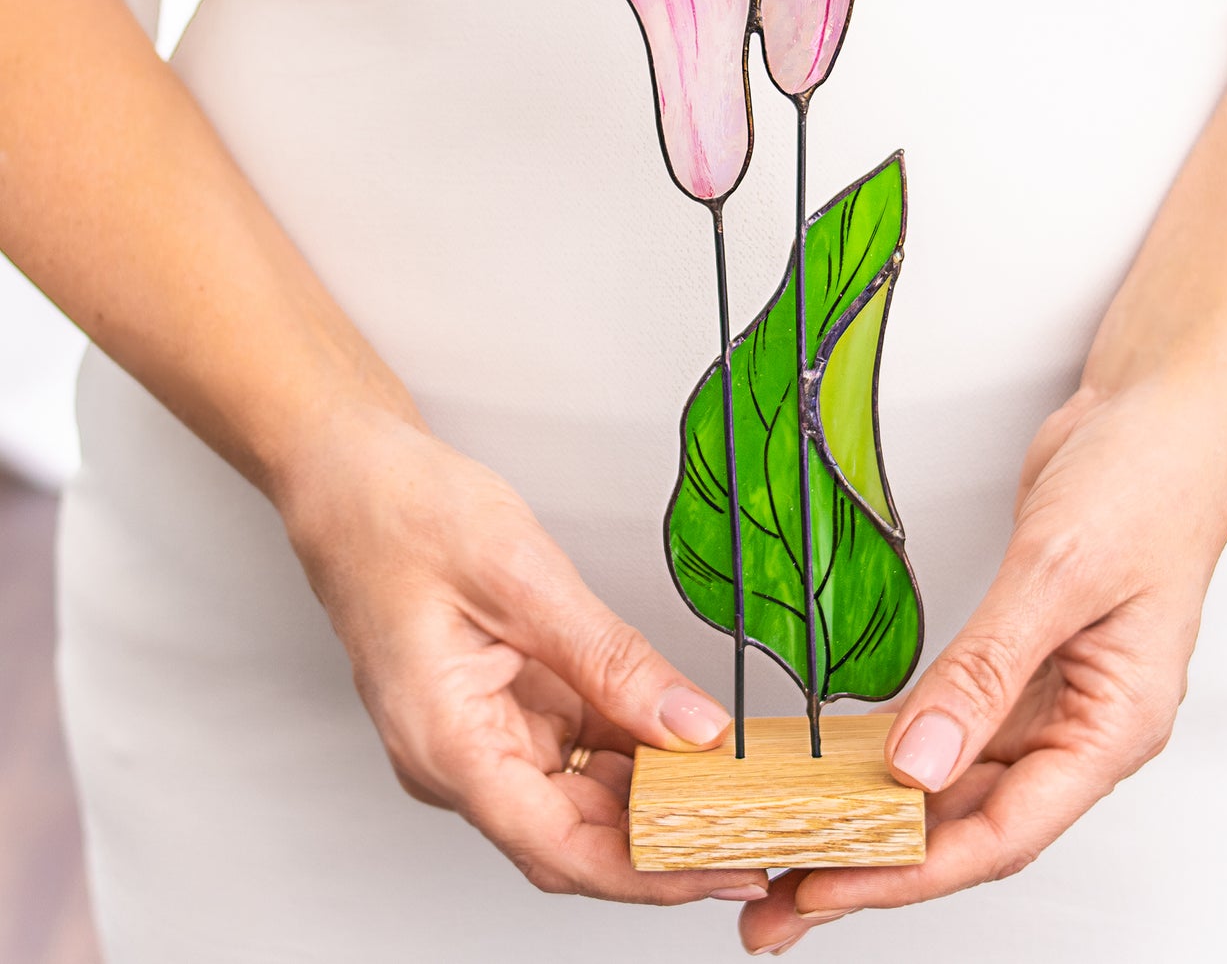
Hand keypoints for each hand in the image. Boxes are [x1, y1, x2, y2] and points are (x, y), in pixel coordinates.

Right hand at [275, 404, 766, 904]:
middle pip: (575, 836)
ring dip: (654, 793)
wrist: (351, 477)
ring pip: (579, 795)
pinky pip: (573, 747)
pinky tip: (683, 736)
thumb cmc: (400, 517)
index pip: (562, 849)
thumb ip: (611, 659)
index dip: (651, 874)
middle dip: (666, 841)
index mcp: (446, 744)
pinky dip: (630, 746)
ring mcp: (478, 733)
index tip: (724, 869)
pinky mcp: (498, 704)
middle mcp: (457, 757)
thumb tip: (691, 726)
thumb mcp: (522, 579)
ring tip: (731, 784)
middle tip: (751, 826)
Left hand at [738, 377, 1226, 952]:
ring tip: (792, 852)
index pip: (1003, 832)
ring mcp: (1047, 695)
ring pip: (954, 783)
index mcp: (1115, 727)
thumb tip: (917, 764)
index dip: (911, 869)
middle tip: (782, 902)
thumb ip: (987, 672)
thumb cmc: (1145, 487)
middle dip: (876, 867)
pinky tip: (839, 776)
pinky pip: (950, 724)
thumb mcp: (1059, 576)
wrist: (1155, 416)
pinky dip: (895, 753)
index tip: (827, 885)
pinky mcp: (1016, 660)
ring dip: (877, 820)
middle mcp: (1080, 726)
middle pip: (970, 825)